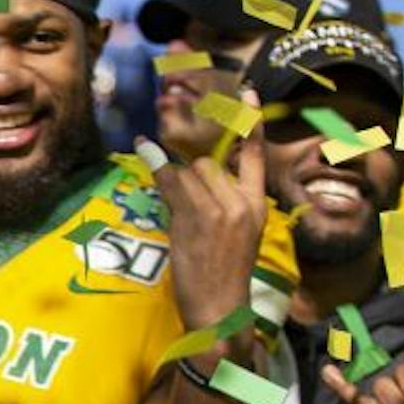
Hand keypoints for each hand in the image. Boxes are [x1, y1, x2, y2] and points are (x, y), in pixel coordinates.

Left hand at [140, 97, 264, 332]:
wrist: (220, 308)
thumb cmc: (224, 276)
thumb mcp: (237, 237)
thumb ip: (225, 206)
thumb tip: (196, 179)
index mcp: (258, 207)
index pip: (256, 158)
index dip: (252, 125)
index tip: (249, 95)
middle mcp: (241, 203)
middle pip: (210, 163)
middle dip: (190, 170)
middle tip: (177, 182)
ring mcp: (218, 210)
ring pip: (190, 172)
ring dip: (173, 178)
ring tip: (169, 195)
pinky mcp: (193, 218)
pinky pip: (171, 182)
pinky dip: (156, 165)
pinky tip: (145, 148)